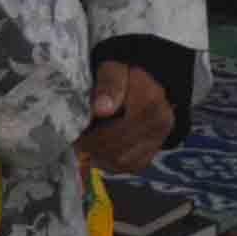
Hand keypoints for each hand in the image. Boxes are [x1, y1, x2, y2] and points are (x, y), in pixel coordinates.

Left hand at [74, 59, 174, 175]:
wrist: (143, 80)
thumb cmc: (122, 74)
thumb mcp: (112, 69)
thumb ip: (108, 85)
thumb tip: (101, 109)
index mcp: (150, 99)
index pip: (119, 128)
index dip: (95, 136)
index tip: (77, 137)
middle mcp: (159, 122)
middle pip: (120, 147)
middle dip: (95, 148)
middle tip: (77, 144)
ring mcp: (159, 139)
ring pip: (124, 160)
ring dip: (101, 157)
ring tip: (86, 147)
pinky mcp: (154, 150)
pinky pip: (131, 166)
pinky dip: (112, 163)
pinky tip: (100, 153)